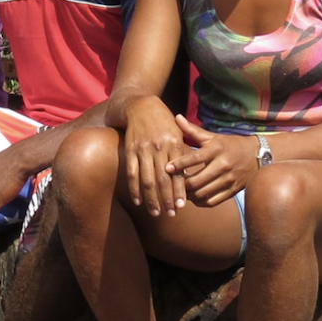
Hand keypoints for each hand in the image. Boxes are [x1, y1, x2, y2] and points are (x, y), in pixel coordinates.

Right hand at [124, 97, 190, 216]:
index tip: (182, 206)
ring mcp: (143, 150)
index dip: (179, 190)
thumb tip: (190, 177)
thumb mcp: (178, 133)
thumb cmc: (164, 122)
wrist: (141, 106)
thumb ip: (183, 153)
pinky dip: (134, 189)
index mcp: (174, 143)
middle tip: (171, 215)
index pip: (178, 172)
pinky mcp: (130, 150)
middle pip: (163, 179)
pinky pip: (132, 174)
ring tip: (156, 213)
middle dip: (167, 199)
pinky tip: (138, 202)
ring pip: (147, 179)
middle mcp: (159, 148)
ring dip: (151, 199)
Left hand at [173, 115, 258, 208]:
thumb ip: (193, 130)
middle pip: (196, 181)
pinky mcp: (232, 191)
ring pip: (202, 194)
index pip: (194, 158)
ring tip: (180, 191)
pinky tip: (193, 197)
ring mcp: (228, 180)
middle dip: (181, 184)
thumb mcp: (213, 137)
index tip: (167, 168)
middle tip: (172, 183)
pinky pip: (212, 202)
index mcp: (216, 149)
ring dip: (188, 195)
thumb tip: (177, 117)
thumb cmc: (231, 144)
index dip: (179, 165)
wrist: (258, 155)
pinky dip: (200, 202)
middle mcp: (223, 165)